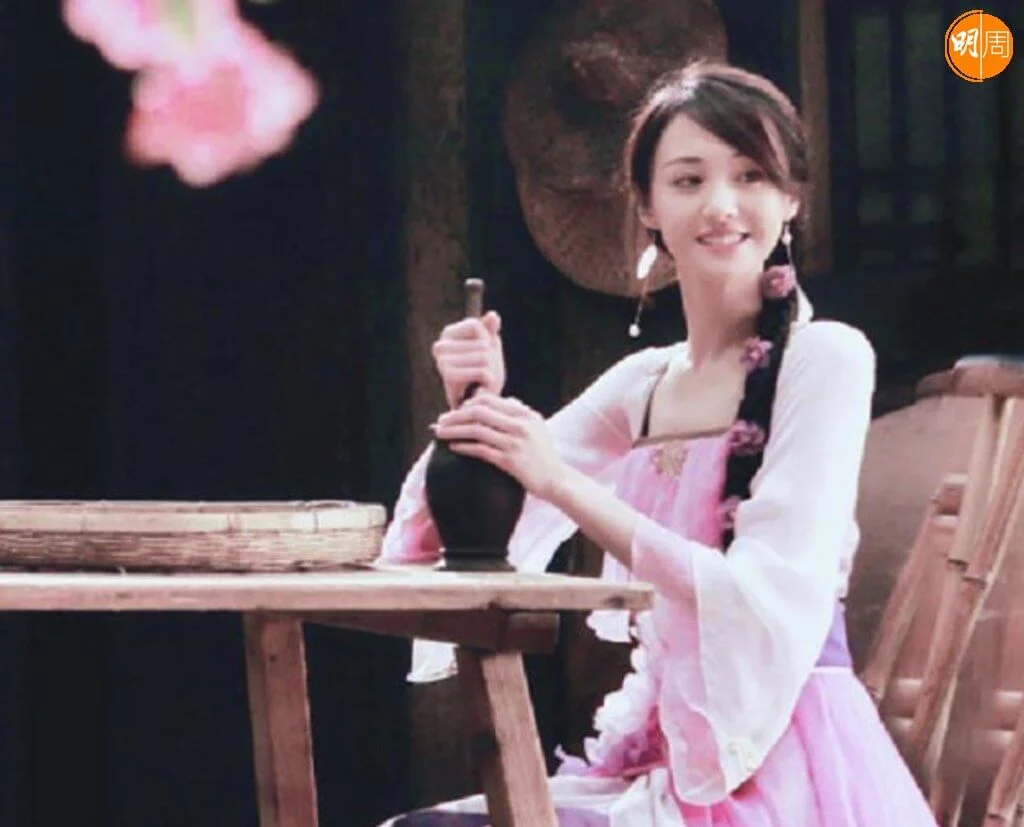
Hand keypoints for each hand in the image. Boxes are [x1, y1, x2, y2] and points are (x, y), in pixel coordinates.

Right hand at [432, 311, 504, 408]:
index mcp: (447, 334)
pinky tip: (480, 387)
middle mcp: (439, 346)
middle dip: (490, 359)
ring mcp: (442, 362)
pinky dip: (489, 381)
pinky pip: (483, 371)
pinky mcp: (449, 377)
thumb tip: (493, 315)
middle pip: (482, 344)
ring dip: (490, 371)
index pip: (475, 325)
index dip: (487, 340)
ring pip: (484, 357)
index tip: (481, 354)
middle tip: (481, 373)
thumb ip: (490, 330)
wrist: (476, 403)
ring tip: (480, 380)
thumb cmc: (483, 373)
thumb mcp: (490, 347)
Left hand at [432, 392, 565, 499]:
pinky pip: (480, 450)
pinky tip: (453, 447)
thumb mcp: (537, 426)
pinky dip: (464, 447)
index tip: (455, 411)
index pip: (489, 400)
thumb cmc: (544, 454)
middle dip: (455, 415)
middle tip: (440, 421)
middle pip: (479, 412)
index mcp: (525, 414)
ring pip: (476, 430)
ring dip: (454, 430)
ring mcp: (515, 443)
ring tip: (439, 433)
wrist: (556, 479)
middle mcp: (520, 425)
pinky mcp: (510, 461)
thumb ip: (520, 412)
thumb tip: (504, 400)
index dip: (467, 404)